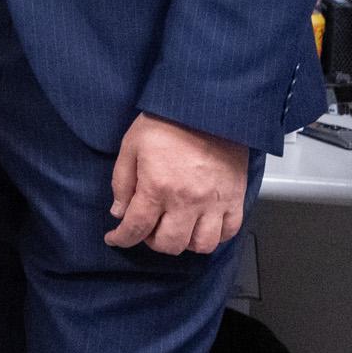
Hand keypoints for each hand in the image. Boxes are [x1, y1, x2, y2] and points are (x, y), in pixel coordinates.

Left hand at [108, 113, 250, 254]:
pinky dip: (215, 236)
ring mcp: (215, 202)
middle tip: (146, 228)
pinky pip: (229, 231)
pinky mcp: (236, 197)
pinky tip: (201, 225)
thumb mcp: (131, 147)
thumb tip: (119, 212)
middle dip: (151, 241)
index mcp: (157, 187)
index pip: (136, 228)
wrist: (207, 107)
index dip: (121, 238)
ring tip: (175, 228)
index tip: (116, 238)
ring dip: (184, 242)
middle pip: (169, 244)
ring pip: (201, 245)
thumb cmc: (167, 122)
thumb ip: (122, 183)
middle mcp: (187, 200)